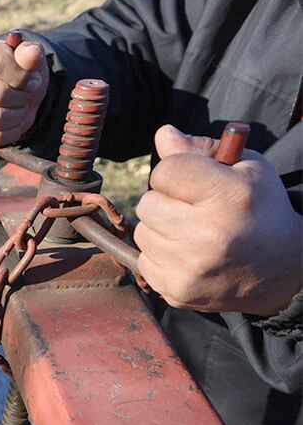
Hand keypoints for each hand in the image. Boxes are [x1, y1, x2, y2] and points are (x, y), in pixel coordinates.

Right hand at [0, 39, 47, 146]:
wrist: (16, 92)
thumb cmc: (23, 72)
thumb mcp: (32, 59)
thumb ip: (32, 54)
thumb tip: (32, 53)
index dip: (20, 76)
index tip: (32, 80)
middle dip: (22, 98)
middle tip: (27, 95)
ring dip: (18, 116)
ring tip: (21, 108)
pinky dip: (12, 132)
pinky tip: (14, 122)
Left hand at [134, 125, 301, 315]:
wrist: (282, 270)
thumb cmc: (261, 211)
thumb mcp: (245, 170)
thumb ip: (201, 150)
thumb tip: (163, 134)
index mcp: (227, 196)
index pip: (165, 171)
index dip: (177, 172)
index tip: (195, 181)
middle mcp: (205, 234)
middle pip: (147, 202)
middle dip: (166, 201)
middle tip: (194, 209)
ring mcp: (188, 267)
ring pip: (142, 231)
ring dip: (161, 228)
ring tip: (193, 232)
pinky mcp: (176, 290)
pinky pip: (143, 260)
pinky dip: (161, 255)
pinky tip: (188, 254)